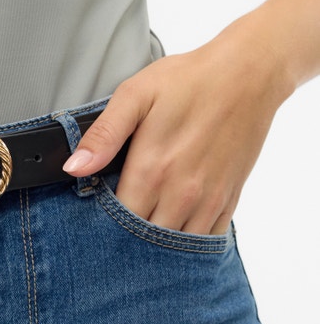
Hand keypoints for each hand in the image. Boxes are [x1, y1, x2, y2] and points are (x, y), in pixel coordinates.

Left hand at [63, 14, 292, 234]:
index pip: (117, 223)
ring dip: (158, 249)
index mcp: (151, 172)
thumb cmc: (189, 81)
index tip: (94, 223)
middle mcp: (180, 194)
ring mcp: (207, 201)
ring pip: (176, 249)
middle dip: (128, 243)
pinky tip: (174, 233)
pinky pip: (206, 242)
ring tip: (143, 239)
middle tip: (114, 236)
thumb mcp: (136, 95)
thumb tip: (74, 168)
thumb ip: (103, 135)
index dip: (102, 227)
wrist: (250, 73)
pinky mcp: (228, 201)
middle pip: (145, 242)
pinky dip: (189, 245)